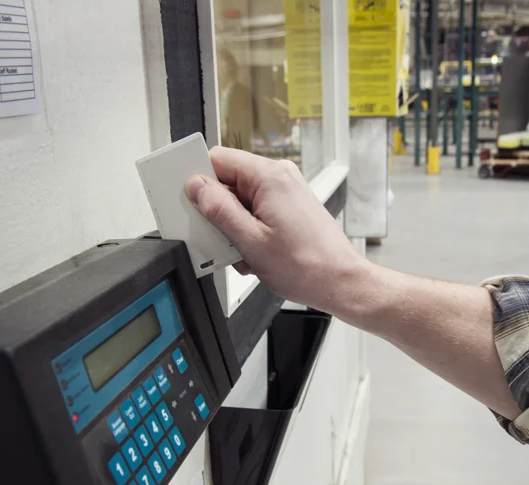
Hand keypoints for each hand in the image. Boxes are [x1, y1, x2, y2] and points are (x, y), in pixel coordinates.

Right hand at [184, 147, 367, 312]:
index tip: (189, 202)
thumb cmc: (307, 266)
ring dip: (234, 227)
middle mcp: (280, 177)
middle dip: (218, 211)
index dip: (199, 180)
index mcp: (269, 177)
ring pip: (242, 200)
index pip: (218, 159)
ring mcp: (287, 192)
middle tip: (219, 238)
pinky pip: (258, 211)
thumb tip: (196, 187)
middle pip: (229, 181)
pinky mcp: (291, 207)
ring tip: (244, 253)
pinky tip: (255, 254)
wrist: (340, 281)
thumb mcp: (250, 241)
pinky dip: (250, 231)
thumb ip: (218, 210)